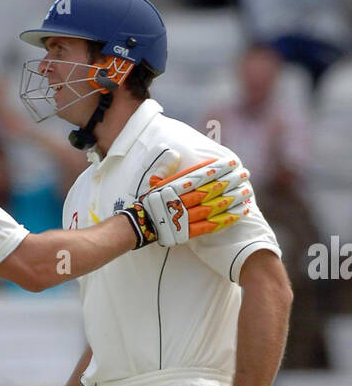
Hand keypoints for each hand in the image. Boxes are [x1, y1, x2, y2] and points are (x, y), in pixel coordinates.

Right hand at [116, 153, 251, 247]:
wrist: (138, 226)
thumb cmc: (148, 202)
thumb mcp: (152, 180)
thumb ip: (164, 166)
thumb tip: (174, 153)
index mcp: (173, 187)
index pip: (200, 175)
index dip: (218, 169)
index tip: (232, 163)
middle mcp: (181, 200)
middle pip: (210, 190)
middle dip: (230, 181)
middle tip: (245, 175)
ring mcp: (185, 217)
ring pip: (213, 207)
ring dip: (232, 199)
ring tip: (247, 192)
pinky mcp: (187, 232)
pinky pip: (210, 225)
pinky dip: (225, 220)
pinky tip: (239, 214)